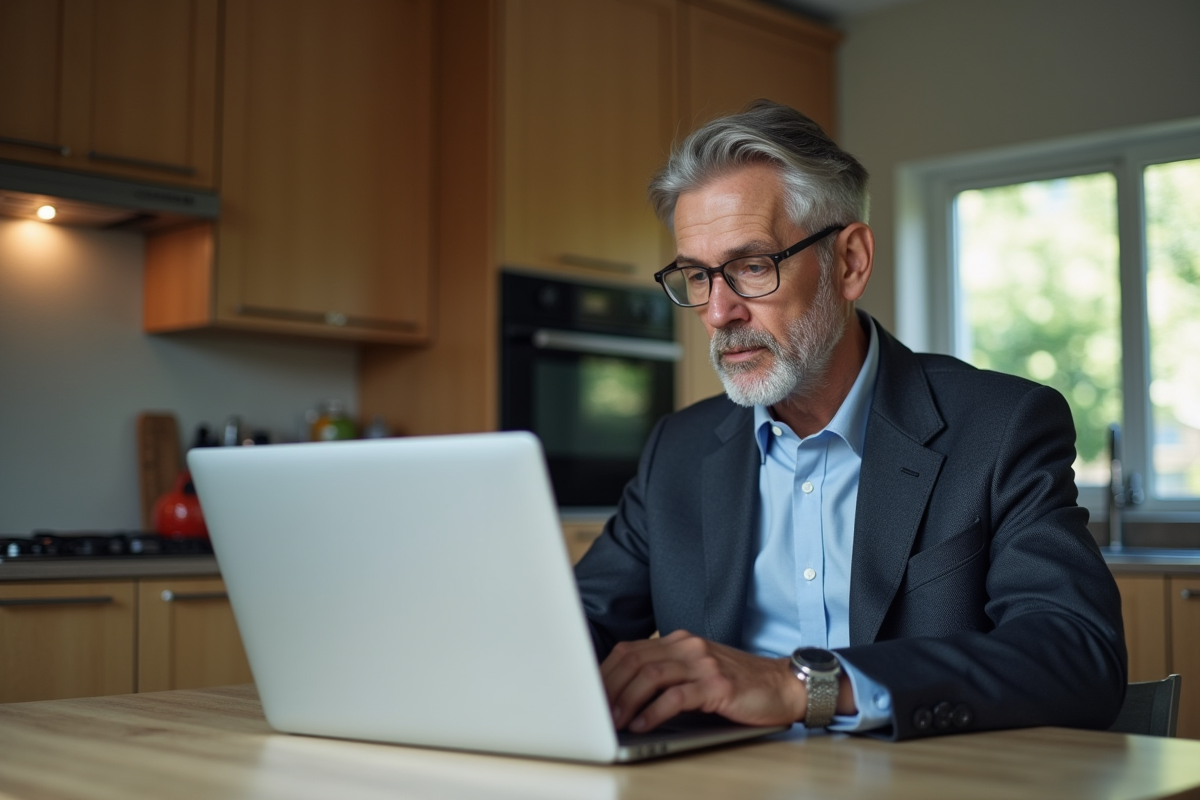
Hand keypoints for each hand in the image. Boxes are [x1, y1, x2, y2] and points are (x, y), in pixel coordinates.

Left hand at [600, 630, 806, 732]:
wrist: (782, 686)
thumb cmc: (738, 685)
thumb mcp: (697, 672)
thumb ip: (667, 676)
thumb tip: (624, 698)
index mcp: (679, 642)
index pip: (630, 650)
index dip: (605, 672)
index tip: (589, 694)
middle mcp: (688, 647)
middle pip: (634, 660)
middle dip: (609, 687)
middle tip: (594, 711)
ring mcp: (703, 663)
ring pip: (650, 676)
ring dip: (626, 700)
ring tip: (614, 721)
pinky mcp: (717, 685)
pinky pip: (676, 696)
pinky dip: (653, 712)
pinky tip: (643, 725)